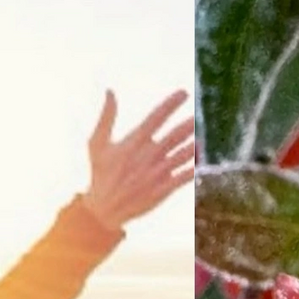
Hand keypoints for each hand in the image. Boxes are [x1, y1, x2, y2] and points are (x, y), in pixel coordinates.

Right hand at [82, 90, 194, 232]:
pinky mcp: (163, 188)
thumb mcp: (97, 143)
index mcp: (134, 142)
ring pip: (183, 154)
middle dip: (188, 124)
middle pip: (174, 135)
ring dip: (194, 144)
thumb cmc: (101, 173)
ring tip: (201, 136)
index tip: (184, 93)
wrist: (105, 208)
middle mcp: (148, 155)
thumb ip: (106, 116)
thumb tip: (110, 90)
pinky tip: (201, 157)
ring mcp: (157, 173)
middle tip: (197, 116)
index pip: (156, 117)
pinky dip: (194, 166)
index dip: (171, 104)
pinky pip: (184, 175)